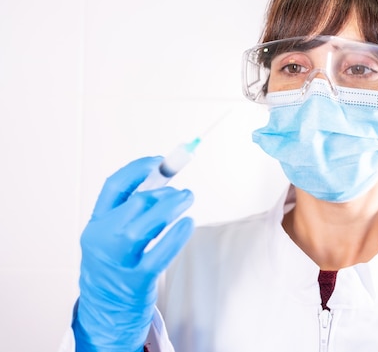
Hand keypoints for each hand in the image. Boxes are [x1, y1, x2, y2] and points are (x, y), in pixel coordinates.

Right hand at [72, 156, 194, 351]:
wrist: (105, 310)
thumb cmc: (116, 263)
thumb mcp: (111, 234)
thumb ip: (131, 208)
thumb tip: (165, 178)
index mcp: (96, 224)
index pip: (113, 187)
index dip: (138, 169)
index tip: (159, 161)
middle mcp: (103, 241)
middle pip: (133, 205)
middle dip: (162, 192)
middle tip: (182, 191)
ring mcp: (119, 262)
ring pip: (144, 228)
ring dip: (171, 208)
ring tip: (188, 199)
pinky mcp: (137, 280)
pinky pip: (159, 255)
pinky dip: (176, 236)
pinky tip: (188, 223)